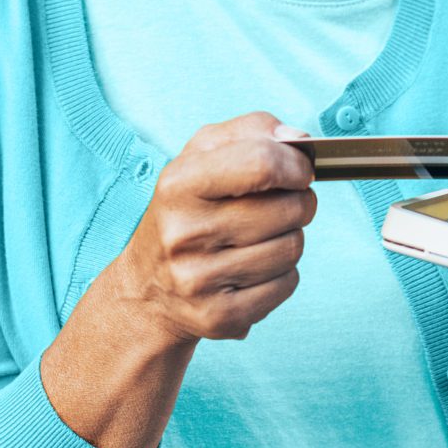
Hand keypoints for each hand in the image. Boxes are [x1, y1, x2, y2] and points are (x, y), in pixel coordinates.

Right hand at [108, 111, 315, 344]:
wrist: (146, 287)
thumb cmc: (187, 209)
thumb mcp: (203, 155)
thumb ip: (253, 130)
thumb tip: (299, 140)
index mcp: (178, 184)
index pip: (261, 164)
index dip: (295, 165)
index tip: (301, 171)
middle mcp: (183, 233)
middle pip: (288, 209)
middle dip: (298, 202)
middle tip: (280, 205)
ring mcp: (199, 280)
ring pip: (292, 248)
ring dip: (290, 238)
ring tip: (261, 237)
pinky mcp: (219, 317)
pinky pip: (287, 285)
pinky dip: (282, 274)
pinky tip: (254, 269)